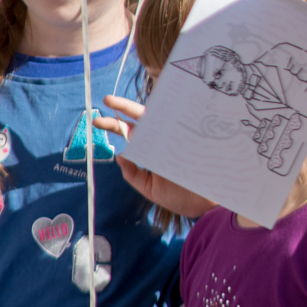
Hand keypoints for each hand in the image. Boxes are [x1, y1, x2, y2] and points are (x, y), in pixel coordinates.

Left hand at [98, 95, 216, 219]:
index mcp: (152, 150)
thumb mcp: (151, 189)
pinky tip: (157, 104)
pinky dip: (171, 111)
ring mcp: (178, 136)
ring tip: (123, 101)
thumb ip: (134, 175)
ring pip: (159, 116)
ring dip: (142, 107)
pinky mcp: (194, 137)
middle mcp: (163, 139)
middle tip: (106, 100)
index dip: (115, 125)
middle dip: (123, 108)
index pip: (131, 133)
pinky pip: (181, 121)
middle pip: (141, 119)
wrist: (208, 205)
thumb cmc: (182, 198)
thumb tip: (121, 155)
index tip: (98, 121)